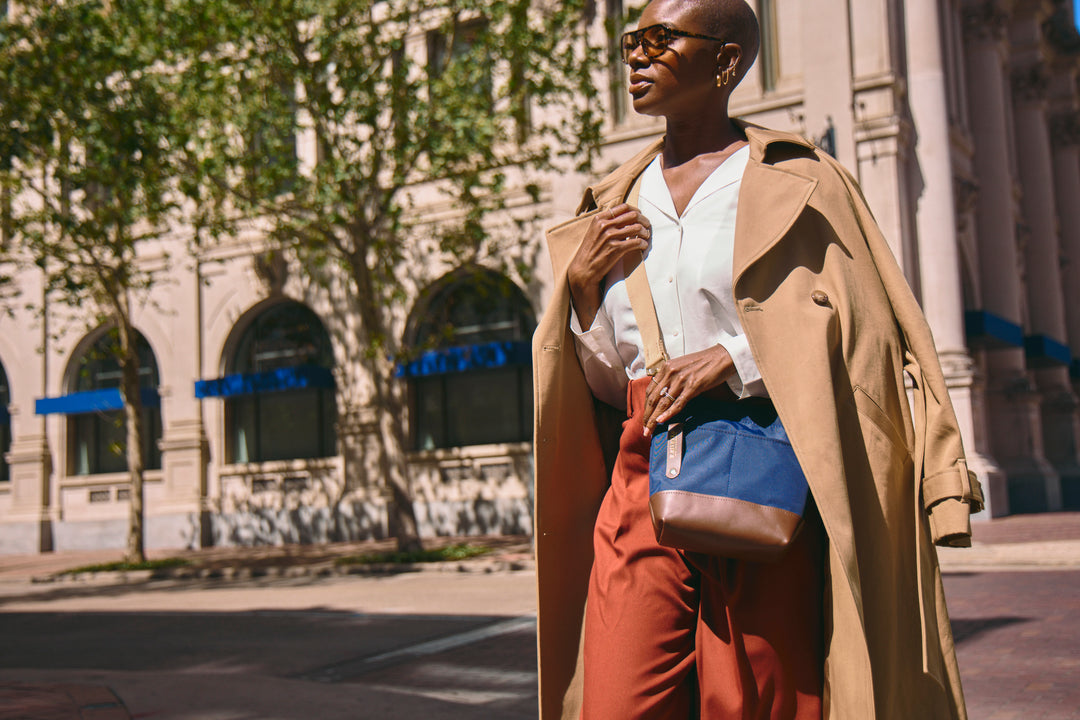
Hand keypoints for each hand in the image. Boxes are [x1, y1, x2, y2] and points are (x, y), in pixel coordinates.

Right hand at [567, 203, 651, 328]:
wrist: (583, 270)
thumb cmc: (590, 252)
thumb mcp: (594, 232)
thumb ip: (606, 223)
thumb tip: (624, 218)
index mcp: (599, 219)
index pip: (623, 207)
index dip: (635, 211)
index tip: (640, 216)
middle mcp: (605, 226)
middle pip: (633, 215)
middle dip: (644, 220)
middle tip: (647, 226)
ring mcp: (610, 237)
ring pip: (637, 228)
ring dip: (645, 232)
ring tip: (646, 237)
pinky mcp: (616, 249)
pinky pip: (637, 242)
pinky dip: (643, 244)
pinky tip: (644, 246)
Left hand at [642, 346, 735, 435]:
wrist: (722, 356)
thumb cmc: (703, 362)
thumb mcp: (681, 366)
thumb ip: (671, 377)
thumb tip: (664, 394)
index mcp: (666, 368)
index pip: (650, 390)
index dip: (646, 406)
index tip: (644, 417)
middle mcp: (670, 373)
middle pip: (653, 398)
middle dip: (647, 416)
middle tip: (644, 429)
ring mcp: (681, 380)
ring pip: (663, 403)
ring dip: (654, 419)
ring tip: (649, 431)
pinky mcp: (693, 387)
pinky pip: (678, 403)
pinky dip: (668, 414)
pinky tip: (661, 421)